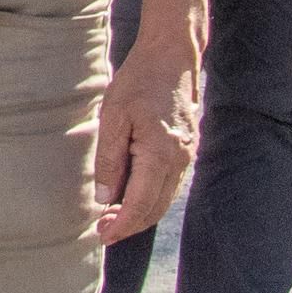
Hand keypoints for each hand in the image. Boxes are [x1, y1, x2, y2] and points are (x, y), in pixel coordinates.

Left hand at [93, 43, 203, 244]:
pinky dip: (152, 198)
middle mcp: (180, 160)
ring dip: (140, 214)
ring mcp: (188, 155)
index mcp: (160, 154)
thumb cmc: (139, 80)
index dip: (120, 225)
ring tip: (113, 217)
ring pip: (165, 199)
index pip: (139, 204)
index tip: (102, 236)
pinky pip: (170, 184)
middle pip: (155, 208)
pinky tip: (132, 196)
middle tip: (102, 231)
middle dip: (129, 225)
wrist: (172, 56)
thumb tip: (104, 198)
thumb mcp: (113, 116)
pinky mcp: (188, 149)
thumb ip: (109, 159)